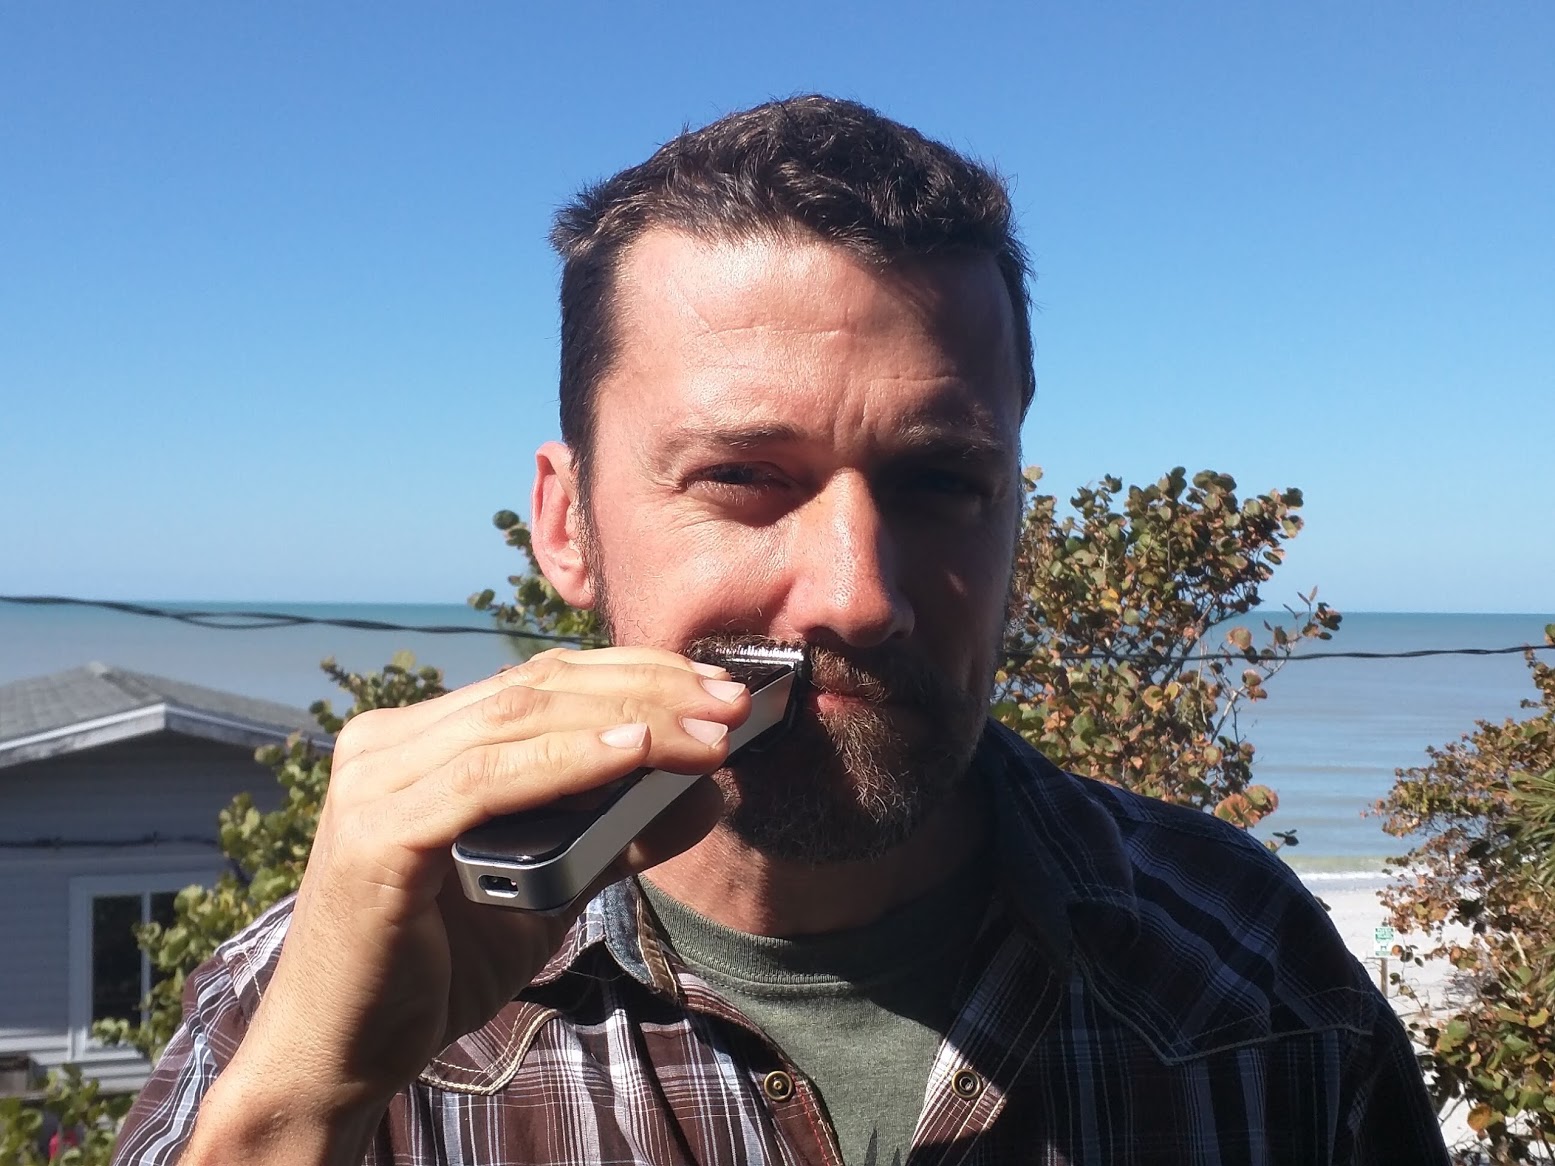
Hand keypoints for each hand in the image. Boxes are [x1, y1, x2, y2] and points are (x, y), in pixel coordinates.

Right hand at [217, 647, 746, 1123]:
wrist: (342, 1055)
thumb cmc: (439, 964)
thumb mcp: (549, 887)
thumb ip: (617, 835)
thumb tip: (710, 790)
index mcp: (418, 739)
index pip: (541, 681)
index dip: (636, 673)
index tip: (719, 687)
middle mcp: (387, 744)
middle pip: (538, 690)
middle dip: (649, 688)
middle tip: (734, 704)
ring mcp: (374, 782)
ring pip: (521, 722)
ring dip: (631, 718)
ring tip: (710, 733)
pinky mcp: (376, 833)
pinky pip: (490, 779)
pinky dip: (569, 762)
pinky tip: (635, 752)